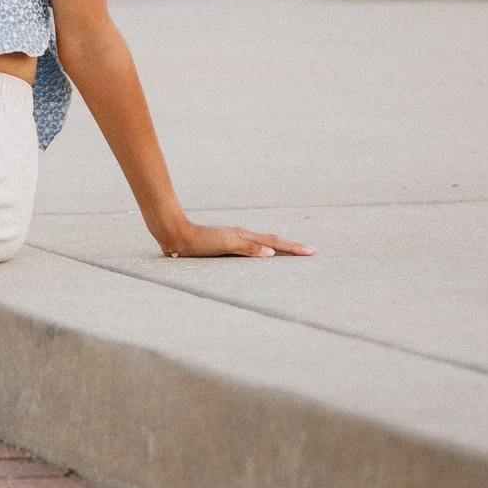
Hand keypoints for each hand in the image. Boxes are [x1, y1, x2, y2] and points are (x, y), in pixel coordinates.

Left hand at [156, 219, 312, 258]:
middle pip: (272, 240)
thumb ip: (248, 248)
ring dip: (279, 246)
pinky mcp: (224, 243)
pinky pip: (251, 246)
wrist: (175, 234)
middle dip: (291, 246)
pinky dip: (263, 248)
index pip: (275, 243)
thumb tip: (272, 253)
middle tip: (309, 251)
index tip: (311, 252)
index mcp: (244, 236)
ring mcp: (234, 238)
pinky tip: (260, 253)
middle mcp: (241, 235)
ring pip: (262, 242)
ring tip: (291, 250)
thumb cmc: (198, 241)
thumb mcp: (224, 244)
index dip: (293, 248)